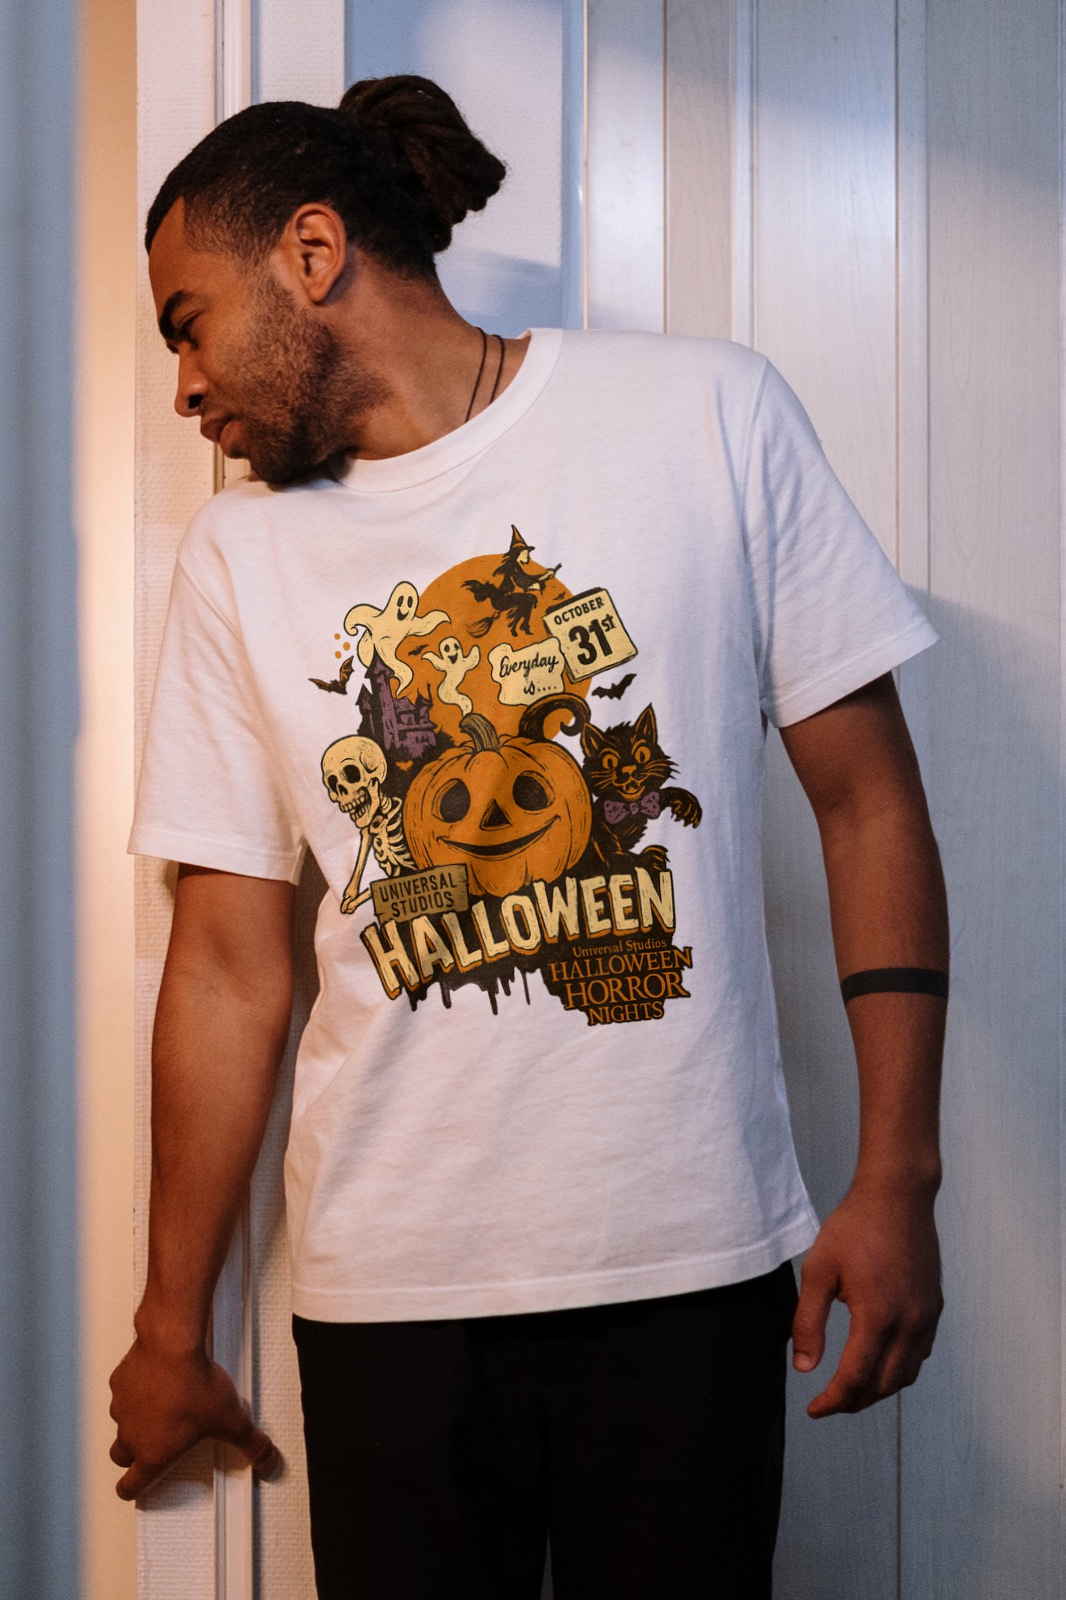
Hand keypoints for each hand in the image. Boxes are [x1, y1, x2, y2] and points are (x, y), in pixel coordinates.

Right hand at [109, 1337, 280, 1500]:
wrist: (173, 1345)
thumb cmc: (194, 1384)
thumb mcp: (232, 1420)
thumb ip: (251, 1444)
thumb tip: (268, 1462)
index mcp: (153, 1453)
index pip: (131, 1485)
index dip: (130, 1489)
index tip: (130, 1489)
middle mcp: (131, 1434)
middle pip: (121, 1456)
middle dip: (133, 1455)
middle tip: (152, 1447)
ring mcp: (122, 1407)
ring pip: (122, 1423)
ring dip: (135, 1420)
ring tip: (160, 1408)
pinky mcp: (120, 1381)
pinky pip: (123, 1392)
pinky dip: (134, 1390)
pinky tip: (155, 1380)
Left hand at [791, 1183, 942, 1417]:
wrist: (898, 1196)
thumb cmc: (856, 1226)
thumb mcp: (819, 1270)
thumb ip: (808, 1322)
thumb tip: (804, 1367)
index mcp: (878, 1316)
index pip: (856, 1379)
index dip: (833, 1401)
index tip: (814, 1409)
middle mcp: (909, 1323)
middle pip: (883, 1385)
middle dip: (854, 1402)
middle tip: (829, 1403)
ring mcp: (926, 1317)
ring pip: (905, 1375)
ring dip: (878, 1389)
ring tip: (851, 1390)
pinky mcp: (934, 1308)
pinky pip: (919, 1354)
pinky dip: (899, 1369)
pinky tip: (880, 1362)